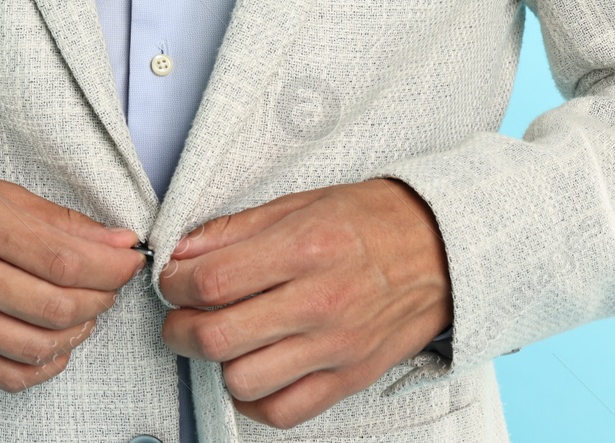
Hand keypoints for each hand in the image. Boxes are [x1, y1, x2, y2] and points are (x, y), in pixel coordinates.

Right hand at [0, 162, 146, 392]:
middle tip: (110, 283)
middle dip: (101, 298)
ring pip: (35, 346)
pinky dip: (42, 367)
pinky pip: (3, 374)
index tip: (130, 260)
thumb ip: (56, 220)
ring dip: (78, 332)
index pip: (64, 260)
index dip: (110, 267)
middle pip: (56, 307)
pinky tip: (55, 345)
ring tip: (86, 310)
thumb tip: (115, 242)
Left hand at [159, 179, 450, 429]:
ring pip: (242, 380)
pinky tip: (253, 368)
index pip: (212, 281)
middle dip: (179, 328)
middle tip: (182, 315)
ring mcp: (336, 348)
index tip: (172, 280)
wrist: (441, 250)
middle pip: (217, 336)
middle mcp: (320, 303)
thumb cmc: (370, 221)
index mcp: (305, 248)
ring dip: (216, 363)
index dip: (174, 284)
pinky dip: (255, 398)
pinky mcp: (350, 378)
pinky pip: (282, 411)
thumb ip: (236, 229)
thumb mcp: (301, 203)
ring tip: (222, 338)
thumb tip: (181, 252)